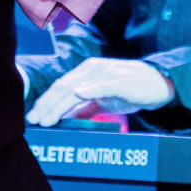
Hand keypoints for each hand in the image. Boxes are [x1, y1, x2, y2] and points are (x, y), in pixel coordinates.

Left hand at [27, 58, 175, 125]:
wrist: (157, 84)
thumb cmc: (129, 90)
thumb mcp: (102, 101)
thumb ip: (84, 108)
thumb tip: (64, 118)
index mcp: (85, 73)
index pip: (60, 87)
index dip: (46, 102)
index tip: (33, 117)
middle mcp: (92, 70)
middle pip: (64, 87)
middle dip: (47, 105)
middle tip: (35, 120)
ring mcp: (106, 74)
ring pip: (77, 88)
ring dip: (61, 103)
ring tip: (48, 117)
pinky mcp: (120, 80)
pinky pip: (103, 84)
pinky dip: (90, 89)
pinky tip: (79, 94)